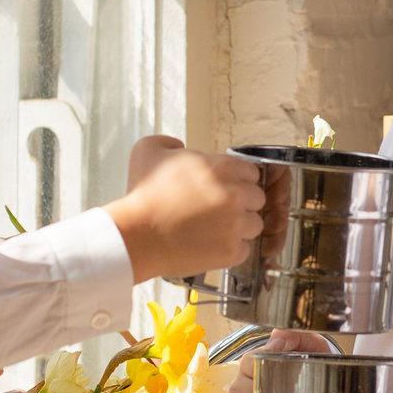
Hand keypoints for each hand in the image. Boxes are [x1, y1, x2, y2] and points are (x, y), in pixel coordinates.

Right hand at [106, 137, 263, 281]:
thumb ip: (168, 142)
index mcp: (222, 167)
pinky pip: (244, 249)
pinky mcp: (231, 251)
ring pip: (254, 224)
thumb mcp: (147, 151)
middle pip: (257, 198)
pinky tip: (211, 245)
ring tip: (214, 230)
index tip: (223, 189)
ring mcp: (235, 224)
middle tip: (218, 210)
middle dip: (241, 203)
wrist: (136, 236)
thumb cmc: (142, 196)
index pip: (251, 173)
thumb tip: (179, 146)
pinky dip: (230, 250)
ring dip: (239, 227)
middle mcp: (234, 194)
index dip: (237, 181)